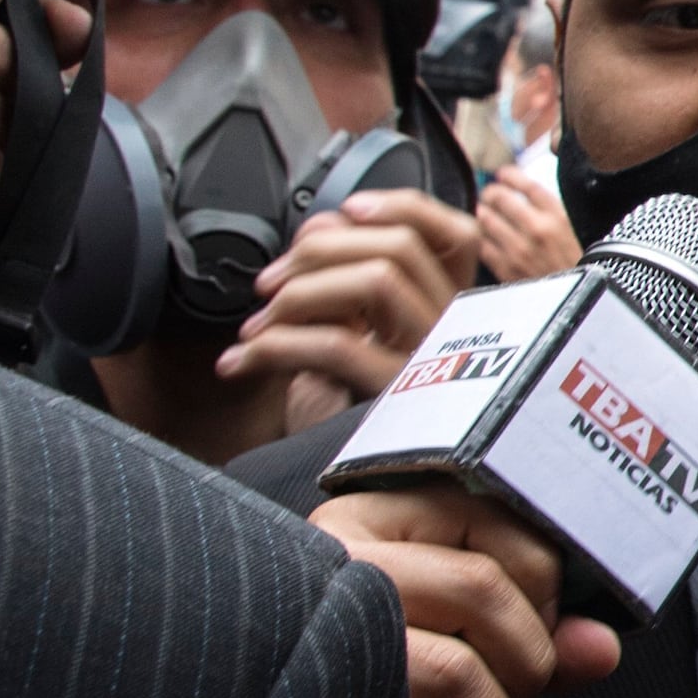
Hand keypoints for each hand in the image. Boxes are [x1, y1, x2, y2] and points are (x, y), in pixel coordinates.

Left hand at [219, 188, 482, 419]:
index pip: (455, 233)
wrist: (353, 492)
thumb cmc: (346, 406)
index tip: (344, 211)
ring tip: (255, 324)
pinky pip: (336, 345)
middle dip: (318, 250)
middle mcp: (454, 332)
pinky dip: (272, 345)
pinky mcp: (400, 401)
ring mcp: (434, 365)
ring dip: (299, 291)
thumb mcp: (351, 331)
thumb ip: (348, 272)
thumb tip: (327, 224)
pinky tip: (242, 361)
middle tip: (268, 284)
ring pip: (378, 279)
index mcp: (451, 308)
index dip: (401, 206)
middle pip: (400, 246)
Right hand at [312, 482, 623, 697]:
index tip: (541, 633)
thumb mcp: (454, 614)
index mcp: (379, 515)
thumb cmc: (381, 645)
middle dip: (529, 664)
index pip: (501, 535)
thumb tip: (602, 650)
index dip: (546, 596)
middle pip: (482, 593)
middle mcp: (344, 561)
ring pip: (455, 672)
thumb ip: (537, 625)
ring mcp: (323, 636)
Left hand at [475, 165, 583, 283]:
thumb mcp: (580, 232)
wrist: (583, 303)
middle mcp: (537, 230)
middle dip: (492, 192)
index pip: (527, 185)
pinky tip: (486, 237)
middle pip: (502, 198)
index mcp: (559, 217)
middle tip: (490, 192)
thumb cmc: (584, 267)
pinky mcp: (508, 270)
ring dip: (483, 212)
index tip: (503, 173)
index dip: (511, 175)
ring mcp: (519, 251)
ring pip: (487, 221)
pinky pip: (484, 247)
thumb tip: (531, 193)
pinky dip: (483, 239)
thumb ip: (556, 212)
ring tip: (484, 211)